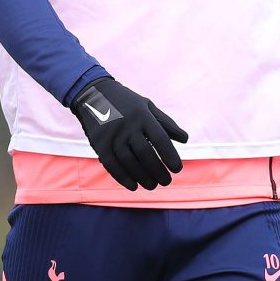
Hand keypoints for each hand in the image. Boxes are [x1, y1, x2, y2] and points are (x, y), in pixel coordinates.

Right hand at [70, 77, 188, 190]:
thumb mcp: (148, 106)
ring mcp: (112, 135)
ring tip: (152, 186)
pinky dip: (122, 177)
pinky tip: (133, 186)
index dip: (170, 155)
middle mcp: (128, 126)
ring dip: (142, 177)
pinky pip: (111, 164)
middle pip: (145, 153)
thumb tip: (185, 140)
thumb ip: (166, 123)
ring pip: (129, 161)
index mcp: (143, 116)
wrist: (94, 94)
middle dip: (157, 170)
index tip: (178, 169)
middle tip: (167, 182)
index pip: (160, 139)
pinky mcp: (99, 143)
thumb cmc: (128, 103)